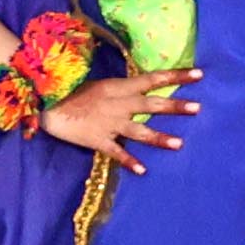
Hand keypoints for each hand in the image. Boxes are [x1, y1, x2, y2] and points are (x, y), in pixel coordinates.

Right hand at [41, 66, 199, 170]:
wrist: (45, 106)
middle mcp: (118, 105)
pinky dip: (129, 161)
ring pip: (138, 131)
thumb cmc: (71, 93)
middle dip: (175, 106)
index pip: (152, 79)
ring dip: (159, 137)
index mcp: (119, 87)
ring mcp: (109, 123)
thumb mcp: (100, 85)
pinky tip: (143, 170)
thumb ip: (124, 89)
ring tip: (179, 144)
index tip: (199, 74)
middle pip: (152, 104)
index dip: (176, 76)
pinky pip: (116, 152)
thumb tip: (147, 87)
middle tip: (198, 108)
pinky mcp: (98, 140)